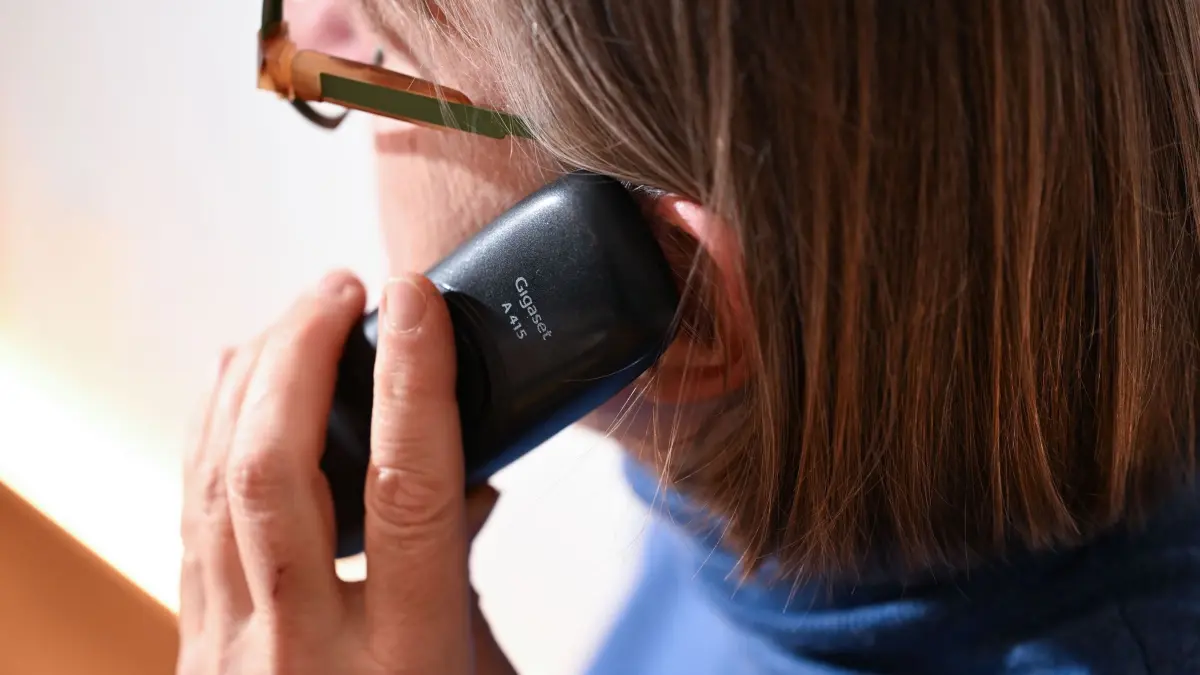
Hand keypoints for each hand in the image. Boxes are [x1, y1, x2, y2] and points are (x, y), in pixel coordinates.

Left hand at [177, 270, 515, 673]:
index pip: (405, 492)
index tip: (414, 299)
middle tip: (341, 290)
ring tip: (298, 317)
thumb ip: (468, 581)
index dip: (413, 381)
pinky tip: (235, 386)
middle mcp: (300, 650)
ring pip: (217, 481)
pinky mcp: (195, 643)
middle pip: (274, 467)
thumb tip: (470, 486)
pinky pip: (193, 513)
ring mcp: (230, 650)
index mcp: (403, 659)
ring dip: (254, 377)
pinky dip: (214, 429)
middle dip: (302, 352)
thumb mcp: (477, 674)